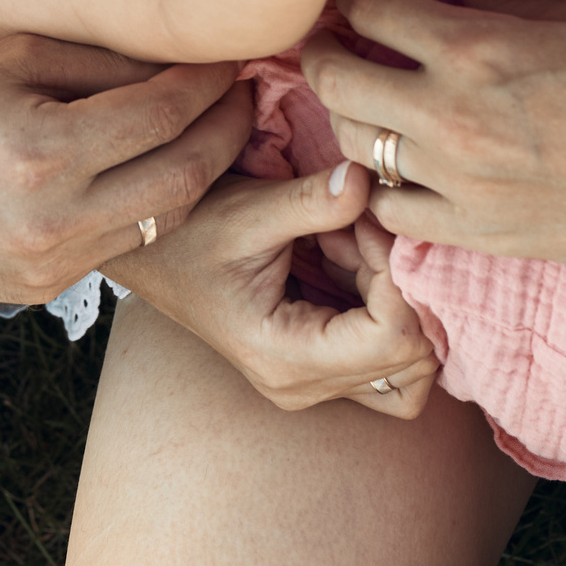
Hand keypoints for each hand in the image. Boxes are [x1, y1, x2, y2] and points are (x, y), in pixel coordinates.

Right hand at [0, 34, 255, 304]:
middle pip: (185, 178)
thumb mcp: (15, 57)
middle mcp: (52, 218)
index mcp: (44, 149)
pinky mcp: (41, 291)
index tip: (233, 56)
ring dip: (199, 176)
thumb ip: (104, 60)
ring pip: (162, 220)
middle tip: (248, 97)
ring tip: (215, 134)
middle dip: (229, 133)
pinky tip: (156, 174)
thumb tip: (185, 58)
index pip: (164, 112)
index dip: (211, 81)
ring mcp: (49, 265)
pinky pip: (119, 246)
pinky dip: (147, 207)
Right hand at [110, 164, 437, 416]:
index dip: (396, 275)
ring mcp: (315, 382)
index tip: (366, 221)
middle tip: (360, 229)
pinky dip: (388, 306)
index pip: (392, 338)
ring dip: (398, 299)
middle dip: (400, 284)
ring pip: (410, 366)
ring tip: (354, 246)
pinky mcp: (322, 367)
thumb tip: (369, 180)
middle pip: (412, 358)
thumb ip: (313, 201)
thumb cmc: (189, 234)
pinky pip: (388, 354)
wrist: (153, 256)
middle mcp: (305, 385)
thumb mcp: (247, 212)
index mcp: (286, 358)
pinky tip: (350, 257)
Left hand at [301, 0, 565, 278]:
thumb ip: (494, 3)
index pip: (367, 5)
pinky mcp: (473, 235)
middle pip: (334, 76)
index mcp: (473, 49)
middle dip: (320, 49)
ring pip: (353, 145)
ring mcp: (455, 183)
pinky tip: (400, 170)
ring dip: (350, 116)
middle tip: (330, 40)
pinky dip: (383, 189)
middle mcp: (448, 116)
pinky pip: (388, 213)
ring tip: (366, 101)